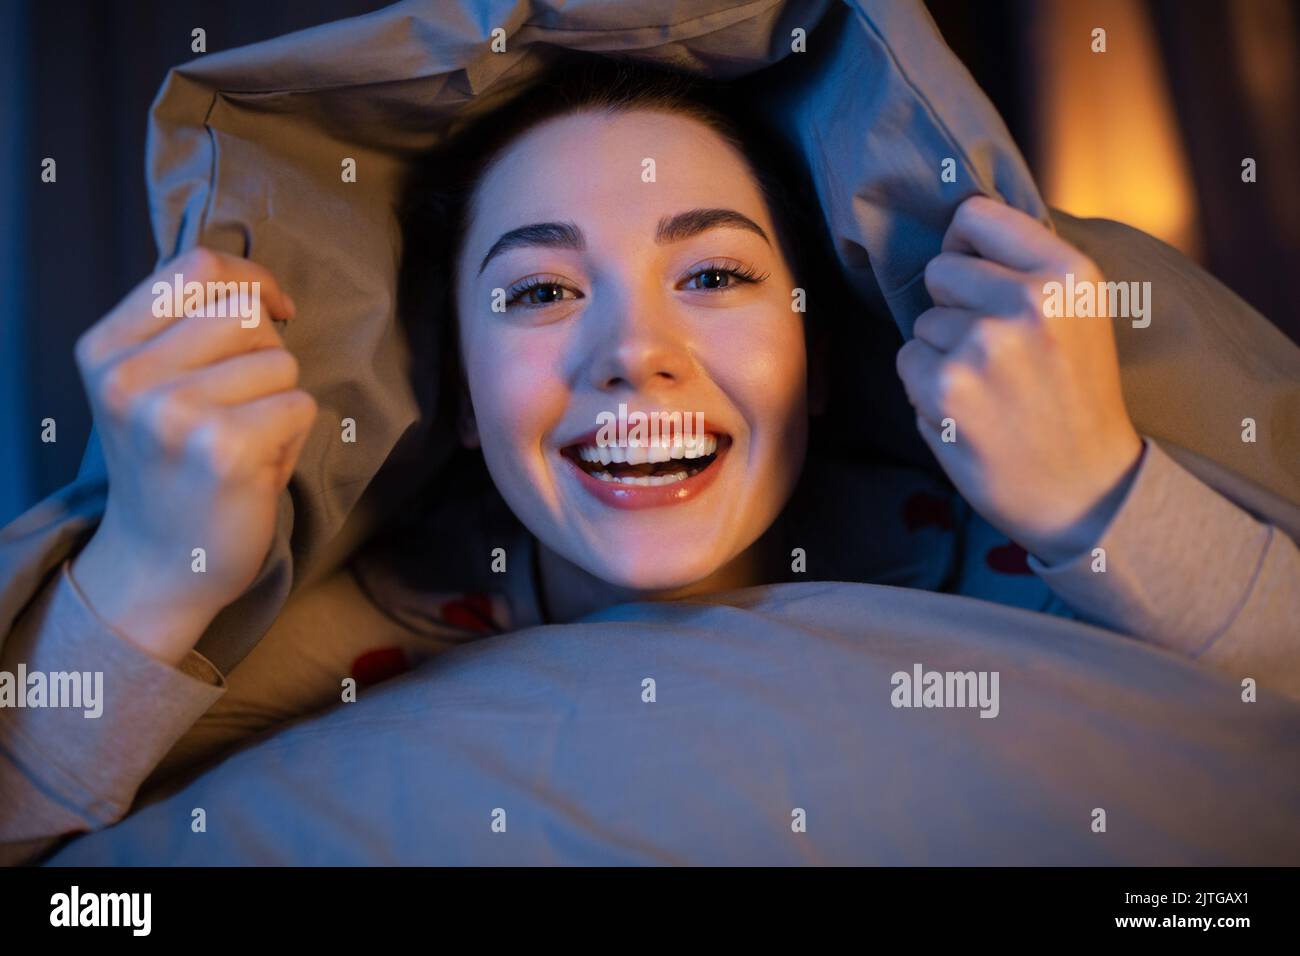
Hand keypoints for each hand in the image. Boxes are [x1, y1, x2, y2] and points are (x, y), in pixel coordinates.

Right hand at [70, 248, 314, 664]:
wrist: (160, 562)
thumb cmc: (173, 466)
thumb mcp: (151, 386)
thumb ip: (186, 328)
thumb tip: (261, 288)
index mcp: (106, 349)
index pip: (197, 265)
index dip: (253, 278)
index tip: (276, 308)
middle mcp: (129, 377)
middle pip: (245, 312)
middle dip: (268, 351)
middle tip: (249, 400)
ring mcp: (172, 414)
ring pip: (280, 362)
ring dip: (281, 400)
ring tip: (248, 439)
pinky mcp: (223, 449)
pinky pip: (299, 405)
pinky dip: (294, 435)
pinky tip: (259, 466)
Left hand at [895, 195, 1143, 565]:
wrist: (1087, 491)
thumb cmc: (1075, 402)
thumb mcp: (1080, 317)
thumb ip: (1027, 270)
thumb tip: (957, 233)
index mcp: (1068, 274)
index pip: (975, 215)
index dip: (963, 246)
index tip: (973, 275)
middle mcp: (1028, 300)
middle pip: (940, 271)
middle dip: (954, 308)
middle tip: (995, 354)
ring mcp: (984, 344)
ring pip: (922, 323)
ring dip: (941, 355)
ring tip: (988, 391)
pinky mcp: (946, 387)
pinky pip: (907, 362)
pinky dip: (926, 390)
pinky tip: (968, 413)